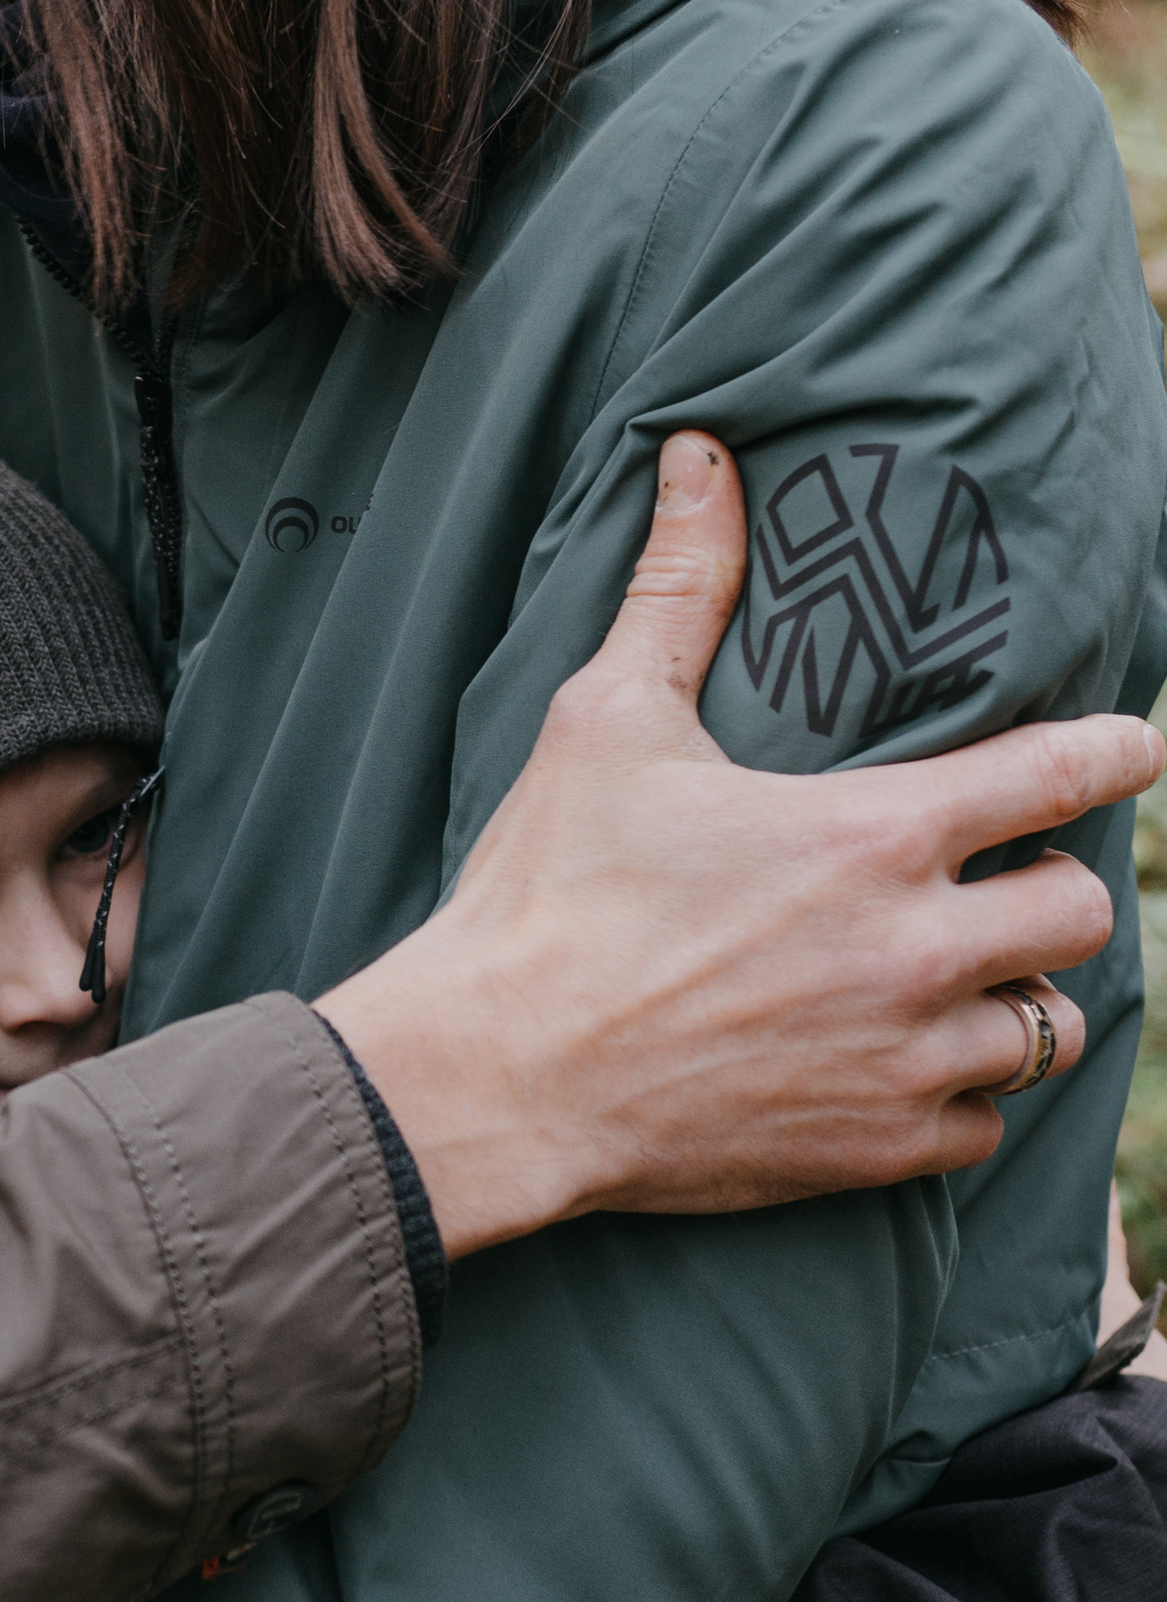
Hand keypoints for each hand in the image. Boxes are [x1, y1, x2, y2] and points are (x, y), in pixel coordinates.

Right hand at [322, 432, 1160, 1256]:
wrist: (498, 1076)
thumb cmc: (546, 892)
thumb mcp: (608, 722)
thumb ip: (680, 587)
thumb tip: (698, 453)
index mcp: (874, 833)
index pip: (1061, 774)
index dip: (1119, 751)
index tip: (1135, 746)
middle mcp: (916, 948)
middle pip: (1081, 909)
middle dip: (1051, 887)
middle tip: (994, 882)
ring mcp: (904, 1058)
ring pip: (1047, 1025)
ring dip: (1013, 996)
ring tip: (958, 982)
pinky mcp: (875, 1148)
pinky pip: (986, 1125)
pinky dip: (961, 1098)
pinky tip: (904, 1070)